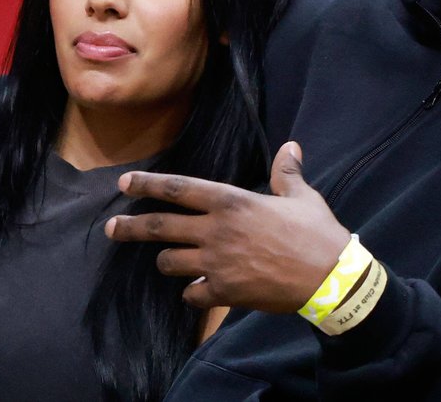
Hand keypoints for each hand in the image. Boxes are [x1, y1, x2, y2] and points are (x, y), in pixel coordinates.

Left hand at [105, 142, 351, 311]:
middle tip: (111, 229)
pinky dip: (193, 293)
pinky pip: (192, 294)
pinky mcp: (224, 292)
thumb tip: (290, 147)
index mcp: (232, 202)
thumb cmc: (317, 233)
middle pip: (159, 227)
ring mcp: (217, 263)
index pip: (178, 188)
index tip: (124, 183)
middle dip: (129, 228)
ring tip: (169, 261)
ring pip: (170, 262)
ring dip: (167, 261)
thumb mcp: (302, 197)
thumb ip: (287, 173)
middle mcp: (216, 230)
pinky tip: (198, 291)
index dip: (148, 184)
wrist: (330, 278)